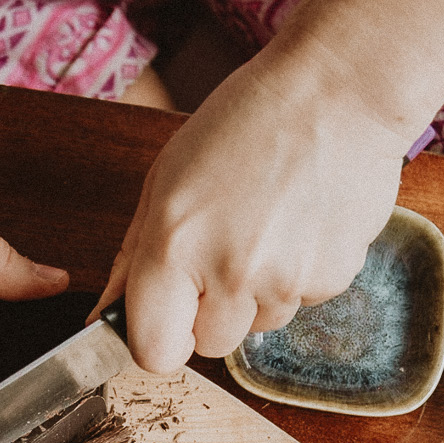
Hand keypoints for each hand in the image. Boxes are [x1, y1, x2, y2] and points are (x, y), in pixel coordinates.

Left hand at [91, 31, 415, 367]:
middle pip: (210, 345)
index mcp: (174, 244)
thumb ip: (133, 254)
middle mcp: (229, 272)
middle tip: (224, 249)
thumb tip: (105, 315)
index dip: (159, 338)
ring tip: (268, 224)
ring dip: (257, 292)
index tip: (167, 317)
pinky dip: (298, 274)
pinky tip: (301, 222)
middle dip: (211, 312)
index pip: (154, 352)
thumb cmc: (247, 121)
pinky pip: (302, 302)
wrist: (338, 90)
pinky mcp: (332, 279)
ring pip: (258, 324)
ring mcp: (286, 281)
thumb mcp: (167, 176)